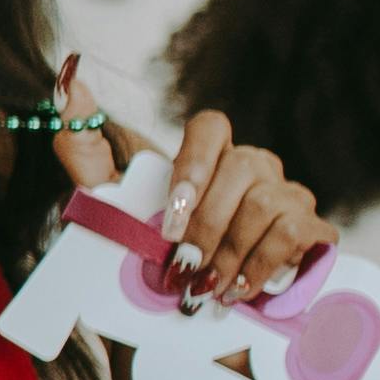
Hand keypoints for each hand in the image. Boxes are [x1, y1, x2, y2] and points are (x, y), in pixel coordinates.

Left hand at [60, 59, 337, 304]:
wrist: (197, 302)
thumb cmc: (151, 242)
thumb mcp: (108, 196)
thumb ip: (83, 141)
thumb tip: (67, 77)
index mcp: (210, 153)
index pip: (211, 126)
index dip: (195, 165)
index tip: (172, 215)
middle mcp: (254, 165)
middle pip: (241, 170)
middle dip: (207, 227)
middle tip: (181, 269)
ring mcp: (288, 193)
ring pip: (267, 204)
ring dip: (230, 254)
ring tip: (205, 289)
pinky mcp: (311, 227)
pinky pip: (295, 232)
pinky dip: (263, 265)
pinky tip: (240, 289)